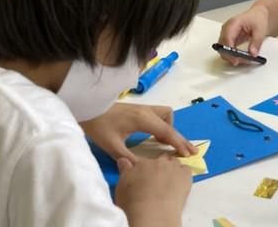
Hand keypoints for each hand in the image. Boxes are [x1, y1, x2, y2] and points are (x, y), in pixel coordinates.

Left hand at [80, 103, 196, 163]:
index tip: (188, 154)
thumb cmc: (99, 126)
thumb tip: (144, 171)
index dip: (178, 143)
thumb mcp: (112, 146)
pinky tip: (155, 137)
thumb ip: (129, 159)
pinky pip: (159, 115)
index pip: (167, 132)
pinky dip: (162, 124)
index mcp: (143, 120)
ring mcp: (144, 108)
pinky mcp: (139, 109)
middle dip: (180, 137)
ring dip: (170, 129)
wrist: (88, 106)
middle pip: (170, 123)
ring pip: (166, 115)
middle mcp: (147, 112)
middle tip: (190, 151)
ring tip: (167, 145)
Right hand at [115, 155, 191, 226]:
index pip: (144, 161)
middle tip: (158, 180)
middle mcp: (157, 162)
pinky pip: (186, 169)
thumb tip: (123, 160)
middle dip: (161, 166)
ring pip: (174, 162)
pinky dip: (183, 174)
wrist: (152, 212)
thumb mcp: (121, 186)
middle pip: (161, 159)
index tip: (146, 177)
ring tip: (170, 182)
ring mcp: (172, 167)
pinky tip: (180, 184)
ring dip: (173, 169)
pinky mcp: (185, 174)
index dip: (146, 169)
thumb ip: (124, 171)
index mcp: (141, 163)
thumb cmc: (133, 201)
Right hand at [218, 6, 268, 65]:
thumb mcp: (260, 30)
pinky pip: (227, 50)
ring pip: (223, 49)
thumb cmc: (258, 18)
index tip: (235, 59)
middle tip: (243, 61)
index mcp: (233, 23)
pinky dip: (233, 55)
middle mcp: (227, 28)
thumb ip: (256, 42)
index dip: (229, 50)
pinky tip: (242, 57)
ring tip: (245, 59)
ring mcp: (226, 34)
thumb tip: (252, 53)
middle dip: (231, 56)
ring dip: (232, 57)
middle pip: (222, 45)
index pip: (227, 38)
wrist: (258, 16)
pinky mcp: (229, 39)